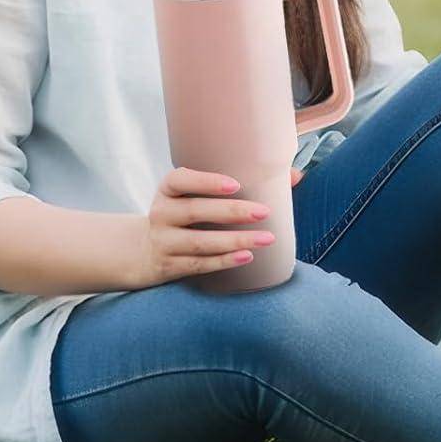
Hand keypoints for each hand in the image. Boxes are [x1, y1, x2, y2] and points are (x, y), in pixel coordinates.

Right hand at [130, 166, 277, 288]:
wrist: (143, 250)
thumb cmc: (188, 212)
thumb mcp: (198, 194)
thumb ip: (242, 181)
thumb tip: (297, 176)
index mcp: (169, 190)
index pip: (180, 180)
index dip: (206, 182)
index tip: (235, 184)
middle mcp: (161, 213)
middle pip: (194, 211)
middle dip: (231, 212)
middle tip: (265, 212)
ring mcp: (163, 241)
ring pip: (199, 242)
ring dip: (234, 240)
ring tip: (267, 239)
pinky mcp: (168, 266)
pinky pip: (198, 264)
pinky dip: (223, 261)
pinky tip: (246, 257)